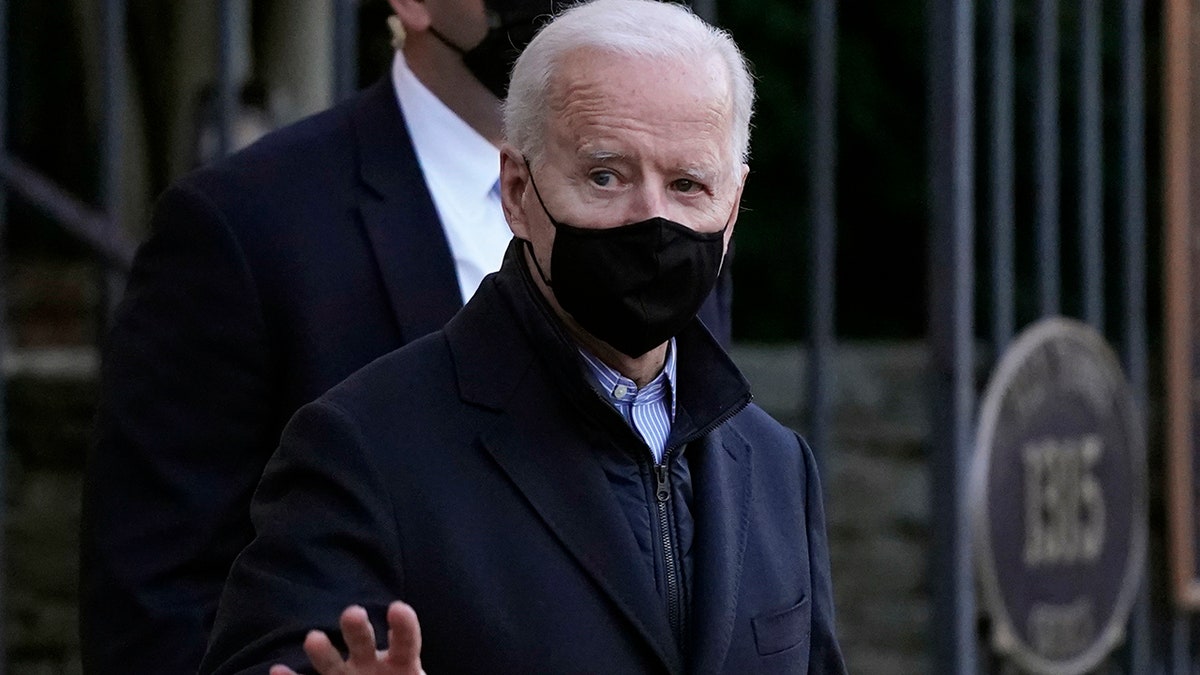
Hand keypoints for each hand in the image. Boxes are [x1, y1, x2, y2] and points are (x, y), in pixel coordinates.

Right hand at [270, 601, 425, 674]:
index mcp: (402, 664)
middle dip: (358, 629)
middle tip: (353, 613)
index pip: (406, 641)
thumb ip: (424, 674)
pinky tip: (276, 671)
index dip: (404, 626)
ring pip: (332, 661)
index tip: (399, 608)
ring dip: (323, 651)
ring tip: (315, 638)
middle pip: (364, 642)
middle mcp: (370, 665)